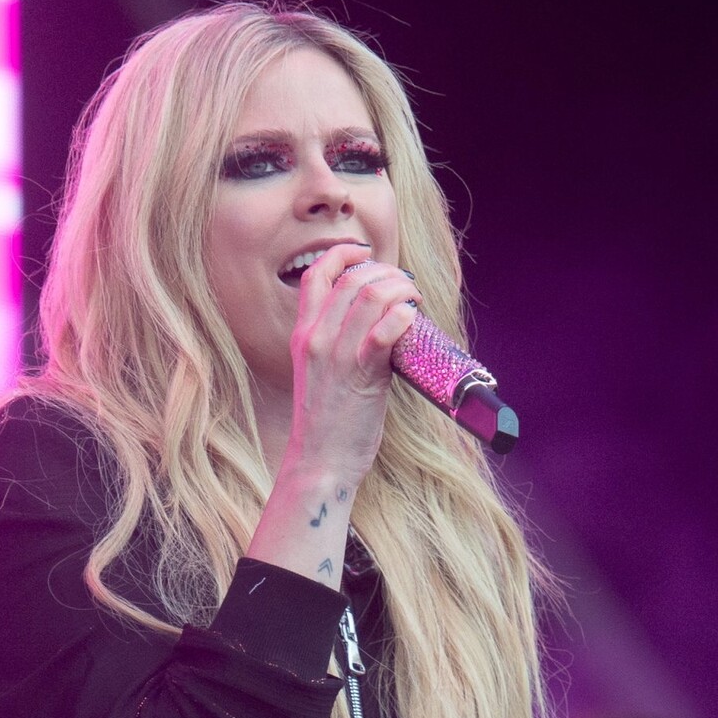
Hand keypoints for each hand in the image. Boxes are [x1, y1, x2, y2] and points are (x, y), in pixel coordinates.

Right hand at [284, 242, 419, 490]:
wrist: (320, 463)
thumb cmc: (326, 425)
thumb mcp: (319, 374)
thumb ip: (338, 344)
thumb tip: (377, 323)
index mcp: (303, 335)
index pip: (316, 274)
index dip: (344, 254)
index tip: (367, 254)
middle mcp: (317, 339)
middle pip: (352, 278)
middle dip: (386, 271)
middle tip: (405, 285)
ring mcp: (338, 355)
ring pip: (372, 295)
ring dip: (402, 289)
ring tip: (414, 300)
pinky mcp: (362, 373)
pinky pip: (386, 329)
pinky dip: (404, 316)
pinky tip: (413, 320)